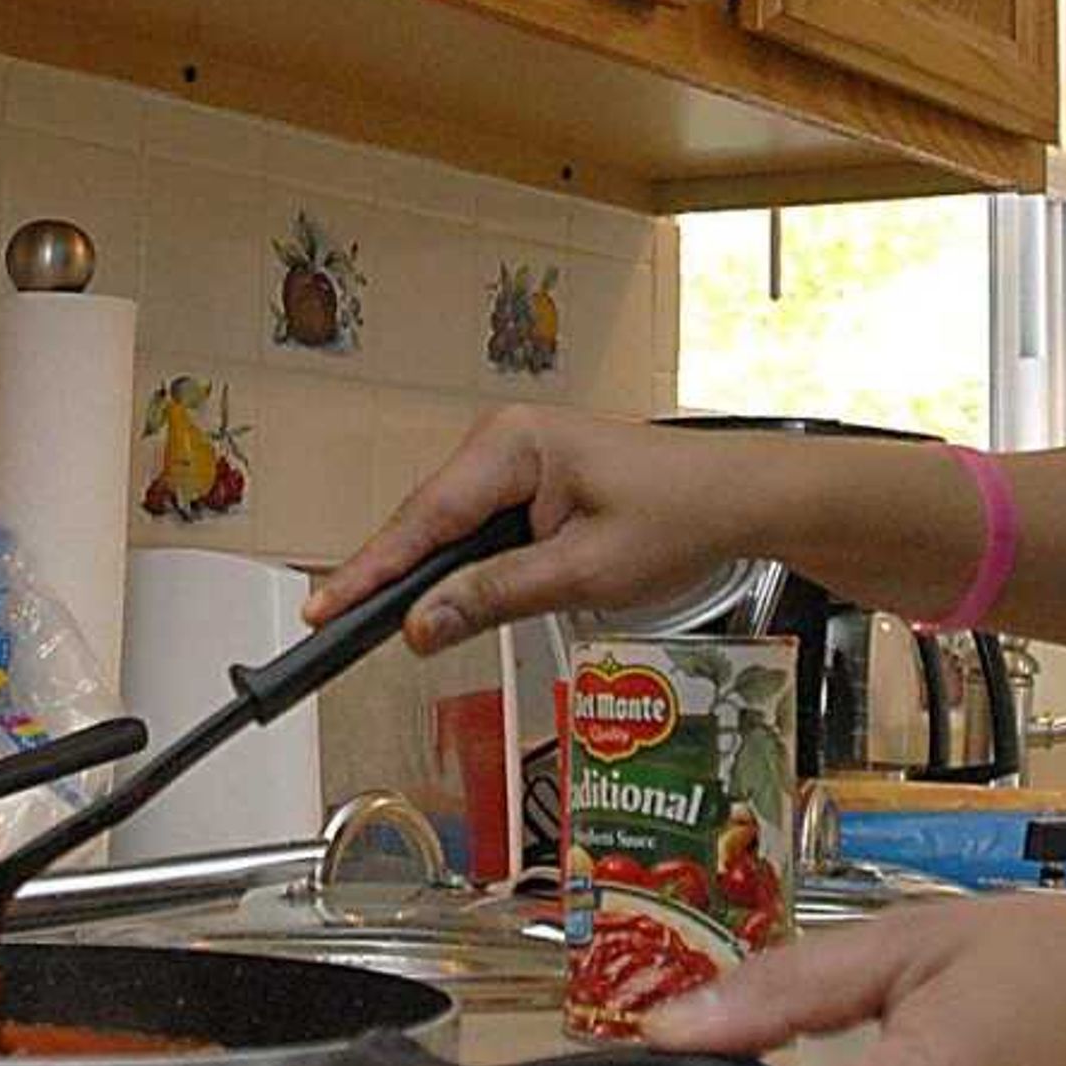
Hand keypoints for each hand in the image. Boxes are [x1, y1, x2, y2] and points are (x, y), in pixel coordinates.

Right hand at [301, 408, 774, 652]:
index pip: (423, 520)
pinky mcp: (534, 475)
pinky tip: (446, 597)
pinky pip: (480, 523)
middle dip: (389, 576)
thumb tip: (422, 624)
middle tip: (334, 627)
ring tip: (373, 618)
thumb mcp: (584, 570)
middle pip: (427, 520)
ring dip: (429, 573)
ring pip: (452, 525)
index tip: (324, 609)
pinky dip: (463, 562)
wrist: (741, 496)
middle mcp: (505, 438)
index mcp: (512, 444)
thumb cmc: (681, 516)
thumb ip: (495, 596)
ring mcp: (518, 454)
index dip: (371, 572)